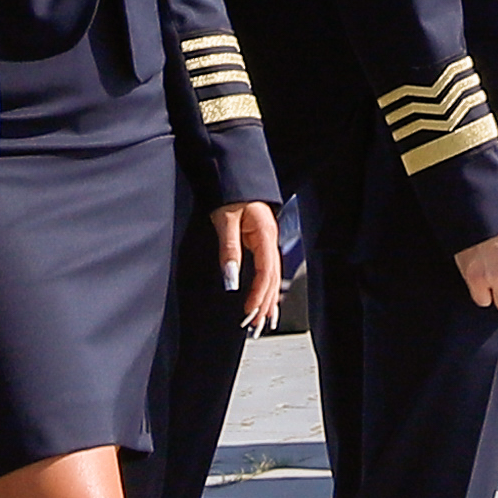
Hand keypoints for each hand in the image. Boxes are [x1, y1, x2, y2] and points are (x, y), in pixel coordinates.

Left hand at [212, 201, 285, 331]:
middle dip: (266, 303)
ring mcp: (267, 239)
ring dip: (268, 298)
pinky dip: (266, 286)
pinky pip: (267, 269)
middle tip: (256, 326)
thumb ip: (229, 250)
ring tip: (263, 321)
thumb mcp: (224, 220)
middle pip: (273, 278)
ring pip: (272, 275)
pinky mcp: (260, 240)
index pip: (266, 272)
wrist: (232, 172)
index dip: (259, 294)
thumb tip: (230, 280)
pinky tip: (265, 299)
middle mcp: (270, 239)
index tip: (250, 312)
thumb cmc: (228, 192)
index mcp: (265, 233)